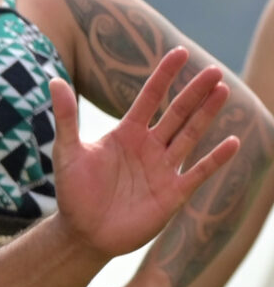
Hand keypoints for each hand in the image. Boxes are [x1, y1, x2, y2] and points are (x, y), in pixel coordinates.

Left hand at [51, 54, 238, 259]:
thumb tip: (53, 80)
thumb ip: (65, 117)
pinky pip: (199, 172)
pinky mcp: (173, 193)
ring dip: (206, 115)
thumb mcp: (67, 152)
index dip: (163, 76)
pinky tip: (232, 142)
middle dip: (194, 92)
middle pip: (177, 113)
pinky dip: (215, 159)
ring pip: (190, 136)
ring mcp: (163, 169)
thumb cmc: (73, 192)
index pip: (149, 98)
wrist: (82, 233)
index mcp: (126, 133)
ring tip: (223, 91)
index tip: (180, 52)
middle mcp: (149, 147)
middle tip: (213, 71)